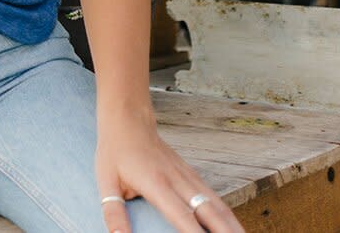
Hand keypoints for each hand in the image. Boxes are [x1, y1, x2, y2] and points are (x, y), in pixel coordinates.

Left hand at [94, 111, 243, 232]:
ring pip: (216, 203)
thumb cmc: (114, 152)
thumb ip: (114, 212)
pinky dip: (226, 213)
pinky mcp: (190, 173)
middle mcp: (177, 179)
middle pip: (209, 211)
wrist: (128, 118)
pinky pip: (213, 196)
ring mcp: (187, 175)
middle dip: (225, 232)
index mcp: (156, 183)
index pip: (182, 215)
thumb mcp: (106, 181)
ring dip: (232, 224)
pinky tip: (233, 226)